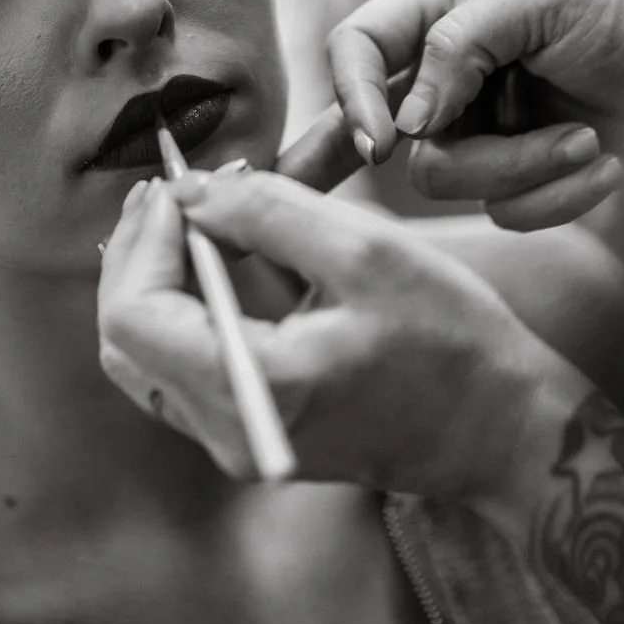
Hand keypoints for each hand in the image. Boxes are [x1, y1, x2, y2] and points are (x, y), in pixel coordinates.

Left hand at [98, 169, 587, 498]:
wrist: (500, 429)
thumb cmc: (450, 341)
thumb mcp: (366, 250)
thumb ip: (266, 211)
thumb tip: (187, 190)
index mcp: (256, 389)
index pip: (135, 315)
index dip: (145, 238)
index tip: (177, 184)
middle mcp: (229, 431)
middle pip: (123, 336)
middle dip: (138, 252)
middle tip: (170, 189)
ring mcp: (237, 439)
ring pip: (142, 353)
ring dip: (152, 275)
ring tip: (184, 211)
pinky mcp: (252, 430)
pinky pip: (179, 366)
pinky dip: (179, 304)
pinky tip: (210, 254)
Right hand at [329, 0, 623, 229]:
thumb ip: (459, 43)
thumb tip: (406, 119)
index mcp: (443, 10)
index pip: (360, 44)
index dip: (353, 91)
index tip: (380, 138)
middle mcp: (452, 74)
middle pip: (391, 128)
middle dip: (424, 149)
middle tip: (431, 155)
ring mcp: (484, 131)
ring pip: (447, 178)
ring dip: (521, 166)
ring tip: (587, 140)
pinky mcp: (523, 180)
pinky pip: (506, 213)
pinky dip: (559, 195)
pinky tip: (604, 162)